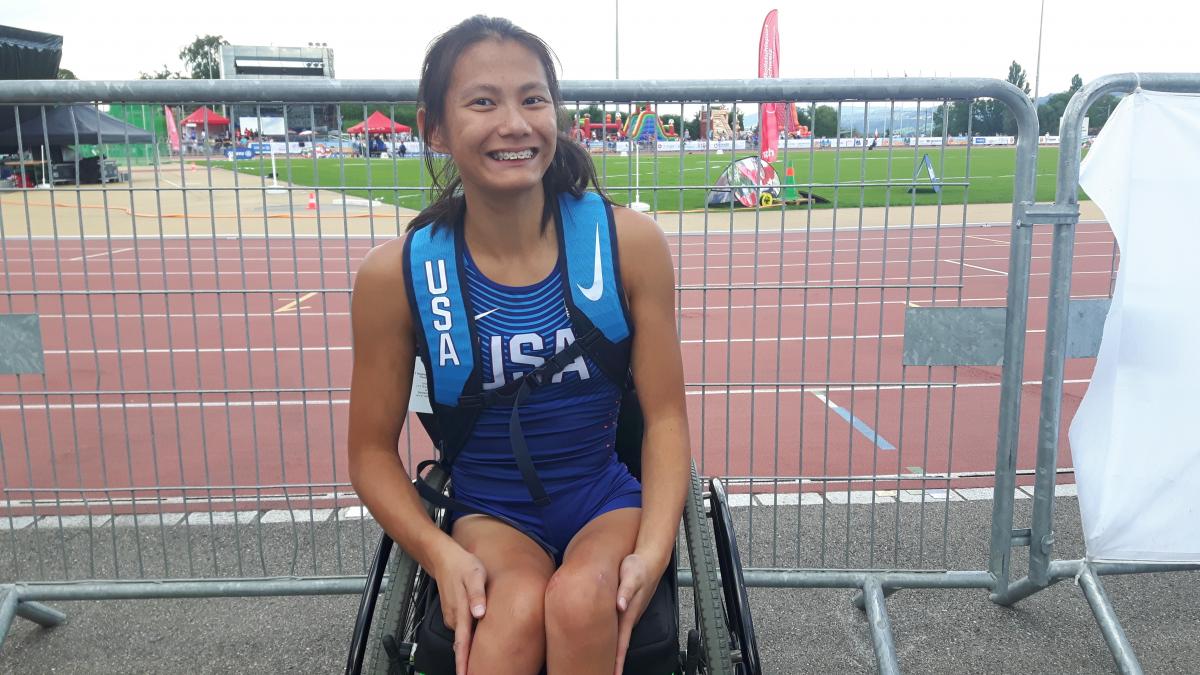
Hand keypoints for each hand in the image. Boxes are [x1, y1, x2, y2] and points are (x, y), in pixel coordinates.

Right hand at [432, 546, 487, 674]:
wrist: (444, 558)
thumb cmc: (462, 565)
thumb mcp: (475, 575)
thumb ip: (478, 595)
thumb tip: (480, 613)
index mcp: (460, 612)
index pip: (462, 643)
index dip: (464, 662)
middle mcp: (454, 618)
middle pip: (463, 645)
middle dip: (468, 662)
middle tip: (478, 674)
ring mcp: (452, 617)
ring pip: (463, 638)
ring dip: (469, 650)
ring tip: (481, 663)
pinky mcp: (453, 615)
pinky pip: (462, 630)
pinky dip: (469, 638)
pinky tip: (478, 639)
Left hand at [612, 553, 656, 674]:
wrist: (649, 559)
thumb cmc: (639, 567)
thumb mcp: (631, 576)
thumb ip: (625, 591)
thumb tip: (620, 605)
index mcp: (628, 614)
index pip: (622, 643)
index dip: (618, 661)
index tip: (614, 674)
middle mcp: (628, 617)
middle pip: (619, 645)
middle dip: (614, 662)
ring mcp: (627, 613)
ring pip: (618, 636)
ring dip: (613, 651)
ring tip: (605, 665)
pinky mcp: (625, 608)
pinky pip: (617, 626)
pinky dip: (612, 638)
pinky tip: (606, 641)